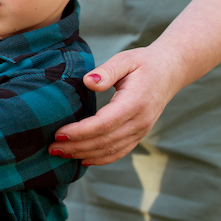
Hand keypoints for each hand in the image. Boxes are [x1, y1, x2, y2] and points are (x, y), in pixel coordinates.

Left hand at [47, 46, 186, 164]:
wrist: (170, 72)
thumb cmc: (143, 63)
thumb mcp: (125, 59)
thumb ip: (107, 71)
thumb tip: (88, 81)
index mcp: (135, 103)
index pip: (104, 124)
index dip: (80, 132)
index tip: (59, 134)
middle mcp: (140, 121)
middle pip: (105, 141)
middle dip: (76, 147)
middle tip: (51, 148)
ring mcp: (141, 130)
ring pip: (111, 150)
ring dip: (84, 155)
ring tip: (60, 154)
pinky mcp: (139, 134)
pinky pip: (120, 152)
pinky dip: (101, 159)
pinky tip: (82, 160)